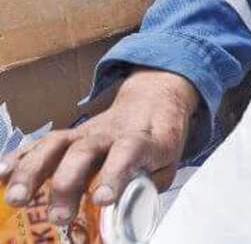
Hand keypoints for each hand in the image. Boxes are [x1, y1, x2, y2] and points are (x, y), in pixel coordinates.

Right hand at [0, 69, 198, 224]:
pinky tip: (0, 175)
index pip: (127, 152)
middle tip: (59, 216)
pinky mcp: (66, 136)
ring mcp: (83, 133)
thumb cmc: (157, 141)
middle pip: (83, 152)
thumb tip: (125, 212)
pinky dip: (18, 158)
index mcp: (138, 140)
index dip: (114, 174)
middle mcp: (107, 135)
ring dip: (32, 172)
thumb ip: (148, 185)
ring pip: (55, 145)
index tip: (101, 199)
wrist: (151, 102)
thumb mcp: (166, 164)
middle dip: (67, 184)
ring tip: (16, 199)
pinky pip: (38, 144)